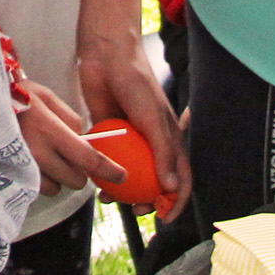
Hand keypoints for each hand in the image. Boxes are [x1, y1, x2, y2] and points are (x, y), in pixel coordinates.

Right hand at [16, 78, 120, 194]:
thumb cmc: (15, 95)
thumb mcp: (46, 97)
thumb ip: (70, 118)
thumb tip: (85, 139)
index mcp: (51, 130)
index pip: (89, 159)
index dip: (109, 170)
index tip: (121, 175)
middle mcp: (39, 152)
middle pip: (76, 179)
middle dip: (80, 172)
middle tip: (73, 157)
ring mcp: (25, 166)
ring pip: (58, 187)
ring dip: (60, 177)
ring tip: (50, 158)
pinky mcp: (13, 174)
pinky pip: (39, 188)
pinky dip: (43, 180)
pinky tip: (36, 163)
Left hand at [77, 36, 188, 219]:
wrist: (106, 56)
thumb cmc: (137, 83)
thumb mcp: (153, 119)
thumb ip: (163, 153)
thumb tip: (170, 187)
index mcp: (170, 140)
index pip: (181, 178)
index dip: (177, 201)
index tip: (164, 218)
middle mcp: (151, 143)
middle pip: (153, 182)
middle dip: (146, 201)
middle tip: (133, 209)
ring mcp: (129, 140)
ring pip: (129, 175)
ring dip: (122, 192)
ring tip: (109, 199)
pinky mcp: (108, 134)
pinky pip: (107, 160)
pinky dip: (103, 173)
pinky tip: (94, 181)